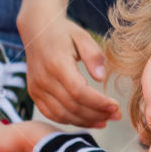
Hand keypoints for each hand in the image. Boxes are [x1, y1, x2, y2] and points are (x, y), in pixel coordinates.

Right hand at [16, 12, 120, 126]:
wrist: (37, 31)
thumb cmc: (63, 33)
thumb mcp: (82, 36)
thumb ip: (93, 55)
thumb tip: (101, 78)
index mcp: (56, 63)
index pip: (79, 92)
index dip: (99, 103)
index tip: (116, 106)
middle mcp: (44, 79)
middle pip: (73, 106)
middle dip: (97, 114)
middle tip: (116, 115)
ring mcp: (37, 89)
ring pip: (63, 115)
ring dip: (86, 121)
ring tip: (105, 120)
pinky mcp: (34, 94)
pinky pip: (53, 115)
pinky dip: (71, 121)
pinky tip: (88, 120)